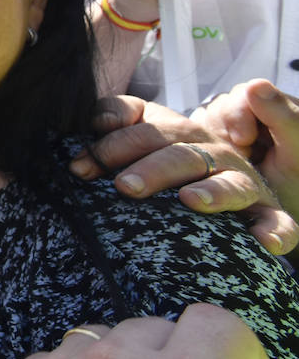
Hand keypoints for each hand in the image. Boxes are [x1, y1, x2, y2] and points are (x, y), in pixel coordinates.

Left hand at [72, 96, 298, 254]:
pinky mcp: (267, 213)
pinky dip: (274, 231)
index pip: (146, 133)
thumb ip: (121, 114)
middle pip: (184, 157)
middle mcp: (215, 153)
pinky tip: (263, 243)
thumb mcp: (147, 131)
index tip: (80, 168)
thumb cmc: (171, 159)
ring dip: (213, 192)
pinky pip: (279, 223)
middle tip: (124, 186)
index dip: (113, 148)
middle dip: (153, 169)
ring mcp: (244, 183)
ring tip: (189, 200)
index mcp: (183, 133)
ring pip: (231, 185)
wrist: (224, 182)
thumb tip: (98, 119)